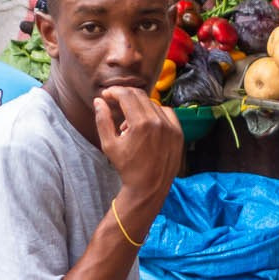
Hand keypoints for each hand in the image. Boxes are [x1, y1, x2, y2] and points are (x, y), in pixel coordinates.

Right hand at [95, 86, 182, 211]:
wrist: (148, 187)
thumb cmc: (127, 168)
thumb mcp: (109, 145)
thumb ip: (102, 120)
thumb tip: (99, 101)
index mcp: (141, 123)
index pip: (126, 95)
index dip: (114, 92)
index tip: (107, 95)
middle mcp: (158, 122)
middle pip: (140, 96)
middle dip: (125, 96)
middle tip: (115, 102)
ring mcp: (171, 127)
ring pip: (152, 104)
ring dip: (138, 107)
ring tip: (128, 124)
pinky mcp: (178, 133)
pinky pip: (167, 113)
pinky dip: (155, 113)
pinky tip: (146, 124)